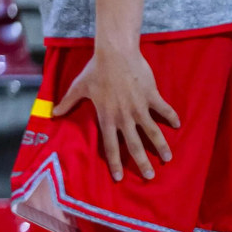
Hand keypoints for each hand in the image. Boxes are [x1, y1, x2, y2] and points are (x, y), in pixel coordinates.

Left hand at [54, 45, 179, 181]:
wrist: (115, 53)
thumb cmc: (95, 70)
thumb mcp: (79, 87)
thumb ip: (67, 102)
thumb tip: (53, 113)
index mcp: (107, 116)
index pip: (110, 145)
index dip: (114, 162)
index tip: (119, 177)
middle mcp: (124, 116)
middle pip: (134, 145)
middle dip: (142, 163)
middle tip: (149, 176)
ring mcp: (139, 107)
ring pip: (153, 132)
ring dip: (161, 146)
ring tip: (168, 158)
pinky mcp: (151, 96)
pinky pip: (164, 110)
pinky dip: (172, 117)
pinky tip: (178, 125)